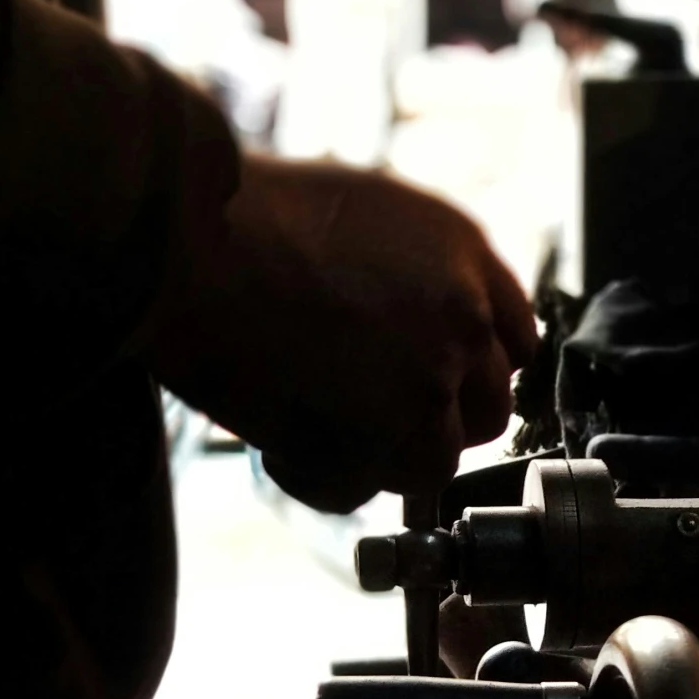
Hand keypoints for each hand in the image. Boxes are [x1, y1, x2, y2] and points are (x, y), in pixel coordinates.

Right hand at [143, 155, 537, 509]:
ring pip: (435, 458)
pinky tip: (285, 446)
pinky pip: (370, 486)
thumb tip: (401, 325)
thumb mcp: (360, 213)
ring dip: (381, 457)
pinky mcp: (386, 429)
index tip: (430, 385)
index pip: (511, 340)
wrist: (188, 239)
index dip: (465, 373)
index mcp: (462, 250)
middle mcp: (463, 312)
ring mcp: (430, 376)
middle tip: (366, 417)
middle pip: (484, 408)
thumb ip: (408, 273)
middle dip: (430, 423)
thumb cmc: (242, 216)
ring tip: (316, 428)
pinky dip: (327, 480)